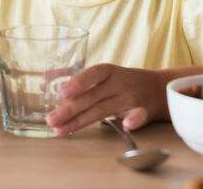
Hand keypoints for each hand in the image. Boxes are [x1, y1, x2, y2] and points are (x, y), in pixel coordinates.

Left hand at [45, 64, 168, 136]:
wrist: (158, 88)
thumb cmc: (123, 82)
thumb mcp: (103, 76)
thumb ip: (76, 81)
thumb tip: (43, 85)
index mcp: (108, 72)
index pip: (92, 73)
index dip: (78, 82)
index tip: (62, 92)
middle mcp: (119, 83)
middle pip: (92, 96)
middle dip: (69, 109)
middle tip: (50, 120)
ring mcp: (131, 98)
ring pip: (105, 110)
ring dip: (82, 121)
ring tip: (61, 131)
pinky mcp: (144, 111)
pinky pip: (140, 116)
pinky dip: (134, 121)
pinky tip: (126, 126)